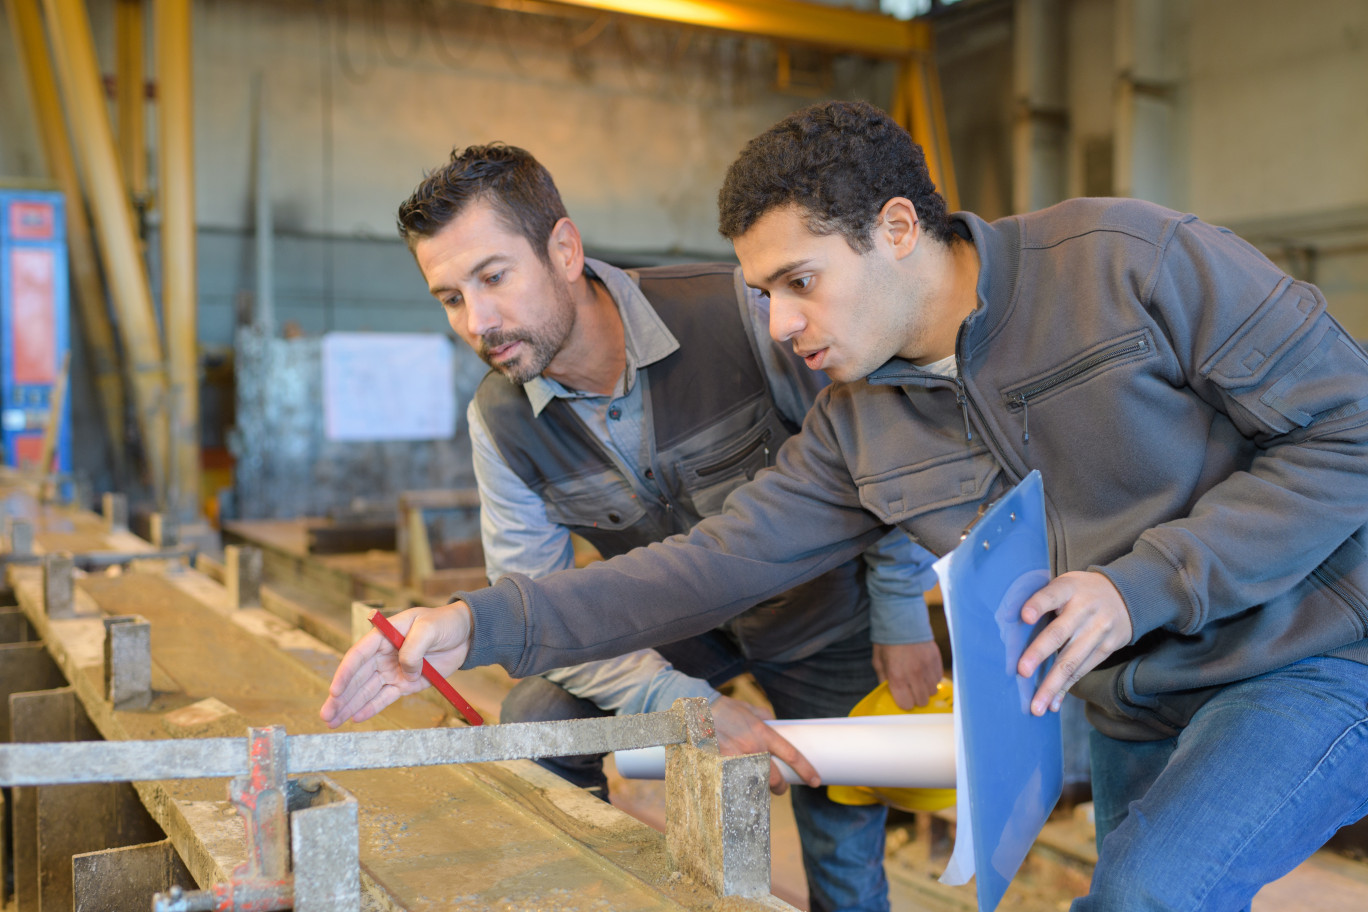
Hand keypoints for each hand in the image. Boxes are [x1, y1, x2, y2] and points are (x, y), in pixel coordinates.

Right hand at [319, 603, 472, 727]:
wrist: (465, 635)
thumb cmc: (444, 623)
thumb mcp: (428, 629)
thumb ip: (413, 649)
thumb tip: (404, 672)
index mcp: (383, 636)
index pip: (358, 655)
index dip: (345, 673)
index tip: (334, 690)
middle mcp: (383, 655)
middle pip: (357, 678)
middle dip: (340, 697)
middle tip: (325, 715)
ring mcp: (393, 670)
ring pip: (367, 691)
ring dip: (349, 706)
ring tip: (332, 722)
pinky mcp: (405, 684)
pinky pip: (385, 698)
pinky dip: (371, 708)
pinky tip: (355, 718)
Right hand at [710, 694, 819, 794]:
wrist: (697, 710)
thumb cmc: (724, 708)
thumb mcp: (750, 708)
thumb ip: (765, 718)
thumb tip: (776, 725)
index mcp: (762, 732)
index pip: (791, 754)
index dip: (805, 770)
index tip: (814, 780)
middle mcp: (752, 747)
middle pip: (774, 778)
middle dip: (780, 787)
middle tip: (780, 788)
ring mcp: (736, 758)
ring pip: (756, 784)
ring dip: (760, 789)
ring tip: (760, 789)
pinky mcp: (721, 766)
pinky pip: (736, 785)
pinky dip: (741, 789)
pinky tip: (741, 789)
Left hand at [873, 640, 944, 708]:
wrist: (902, 620)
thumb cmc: (887, 642)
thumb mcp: (878, 662)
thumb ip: (884, 680)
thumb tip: (889, 693)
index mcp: (897, 676)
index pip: (906, 704)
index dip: (903, 703)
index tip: (902, 697)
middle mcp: (914, 674)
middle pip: (922, 701)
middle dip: (915, 698)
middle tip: (910, 690)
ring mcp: (927, 667)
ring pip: (932, 692)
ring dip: (925, 689)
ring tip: (918, 679)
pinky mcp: (936, 660)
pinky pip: (939, 679)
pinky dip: (932, 679)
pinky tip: (924, 671)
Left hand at [1017, 571, 1131, 715]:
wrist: (1127, 595)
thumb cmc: (1081, 592)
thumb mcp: (1066, 584)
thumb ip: (1044, 599)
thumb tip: (1009, 623)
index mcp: (1069, 589)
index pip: (1052, 595)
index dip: (1038, 605)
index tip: (1024, 616)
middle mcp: (1084, 609)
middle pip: (1059, 633)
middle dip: (1039, 653)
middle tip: (1022, 671)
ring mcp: (1098, 630)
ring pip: (1072, 660)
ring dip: (1052, 685)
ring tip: (1036, 705)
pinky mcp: (1107, 648)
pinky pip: (1083, 670)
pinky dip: (1066, 688)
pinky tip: (1053, 703)